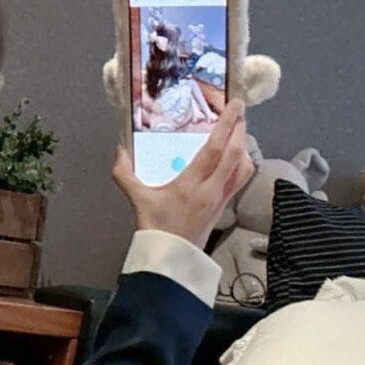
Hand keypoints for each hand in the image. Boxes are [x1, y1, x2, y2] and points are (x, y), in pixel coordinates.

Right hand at [112, 98, 252, 249]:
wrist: (171, 260)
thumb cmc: (156, 230)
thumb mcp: (138, 200)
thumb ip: (125, 174)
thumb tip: (119, 150)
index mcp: (190, 185)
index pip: (215, 149)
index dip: (227, 124)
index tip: (236, 104)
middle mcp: (211, 190)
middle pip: (236, 153)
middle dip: (241, 128)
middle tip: (240, 108)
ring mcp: (221, 198)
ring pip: (243, 166)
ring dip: (245, 144)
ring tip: (240, 128)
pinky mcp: (224, 205)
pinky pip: (240, 179)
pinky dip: (243, 162)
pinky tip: (238, 155)